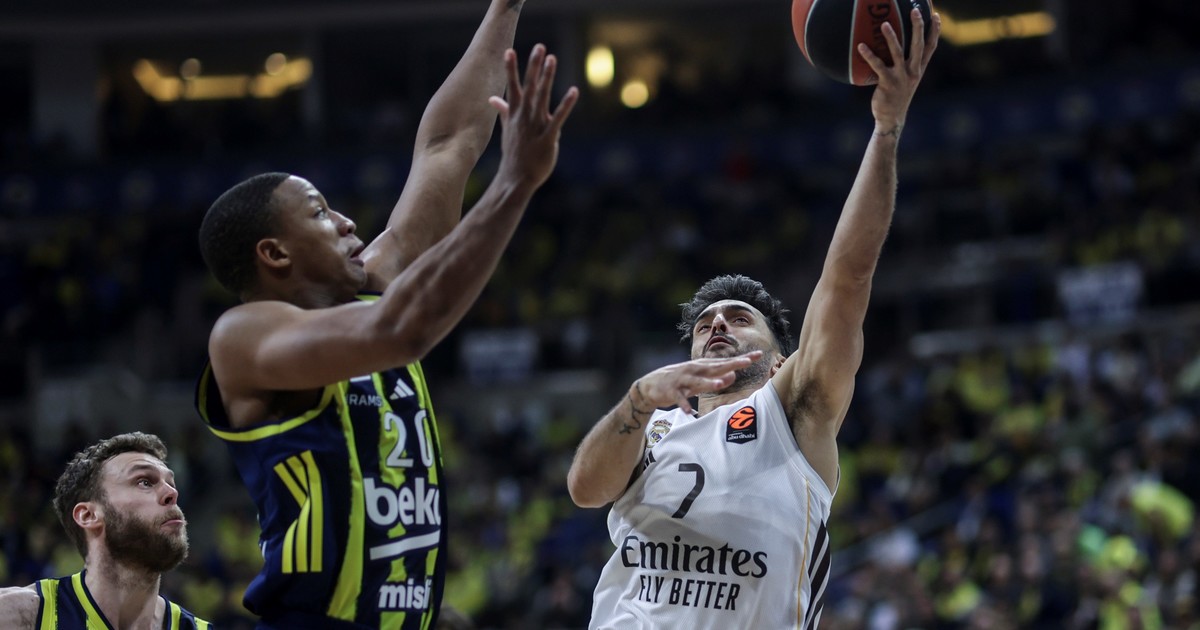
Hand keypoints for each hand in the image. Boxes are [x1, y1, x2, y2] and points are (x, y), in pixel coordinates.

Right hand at [490, 44, 579, 186]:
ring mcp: (535, 127)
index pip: (512, 87)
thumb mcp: (507, 129)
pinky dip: (566, 105)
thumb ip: (503, 111)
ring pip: (542, 98)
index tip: (509, 50)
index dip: (511, 69)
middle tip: (539, 47)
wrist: (516, 178)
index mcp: (515, 115)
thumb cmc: (514, 153)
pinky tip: (574, 91)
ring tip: (552, 59)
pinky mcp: (548, 139)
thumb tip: (493, 99)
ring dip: (547, 78)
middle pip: (529, 87)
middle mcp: (524, 118)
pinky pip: (558, 118)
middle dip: (533, 66)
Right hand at [632, 351, 763, 414]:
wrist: (649, 386)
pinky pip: (679, 399)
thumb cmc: (678, 381)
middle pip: (715, 367)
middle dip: (731, 364)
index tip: (759, 355)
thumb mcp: (698, 379)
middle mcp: (693, 370)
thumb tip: (733, 375)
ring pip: (697, 381)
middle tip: (747, 362)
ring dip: (708, 383)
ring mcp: (682, 380)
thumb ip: (715, 378)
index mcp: (701, 366)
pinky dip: (683, 405)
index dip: (741, 359)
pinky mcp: (671, 391)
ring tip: (721, 384)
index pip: (725, 361)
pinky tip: (689, 412)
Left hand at [858, 8, 940, 133]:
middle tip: (915, 10)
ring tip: (884, 24)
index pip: (931, 47)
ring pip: (897, 52)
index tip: (935, 15)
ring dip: (891, 37)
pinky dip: (869, 55)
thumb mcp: (905, 80)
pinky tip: (861, 46)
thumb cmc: (896, 97)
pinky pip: (877, 66)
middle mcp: (913, 71)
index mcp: (919, 69)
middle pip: (918, 45)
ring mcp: (901, 77)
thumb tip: (895, 49)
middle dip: (918, 26)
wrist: (892, 119)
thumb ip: (905, 65)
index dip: (935, 31)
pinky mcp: (888, 83)